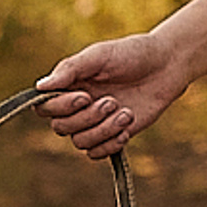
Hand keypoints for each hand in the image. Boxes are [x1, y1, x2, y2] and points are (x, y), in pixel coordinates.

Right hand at [36, 33, 188, 159]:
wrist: (166, 66)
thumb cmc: (131, 54)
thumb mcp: (99, 56)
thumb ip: (69, 69)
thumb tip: (39, 87)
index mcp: (68, 86)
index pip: (45, 108)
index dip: (61, 107)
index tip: (85, 96)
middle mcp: (76, 107)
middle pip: (61, 127)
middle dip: (87, 118)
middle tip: (112, 102)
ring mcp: (94, 123)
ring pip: (80, 142)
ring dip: (103, 131)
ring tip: (126, 113)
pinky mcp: (113, 135)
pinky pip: (97, 153)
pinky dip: (110, 144)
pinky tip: (126, 129)